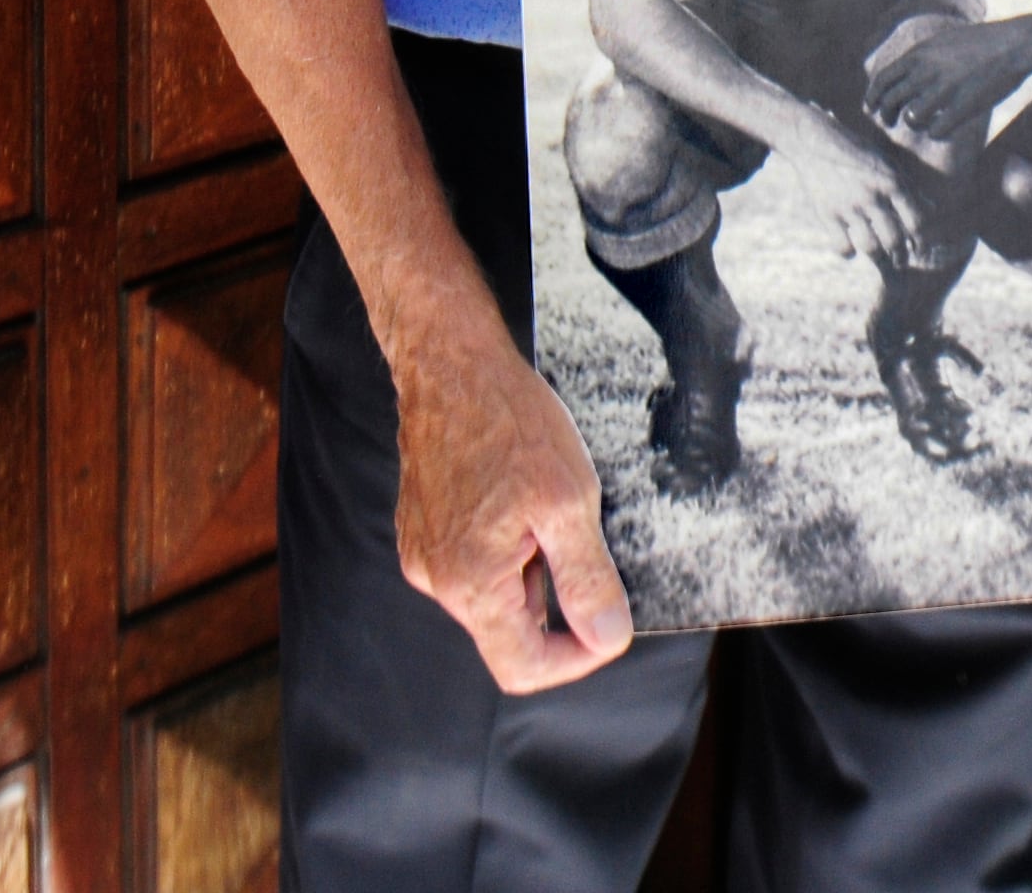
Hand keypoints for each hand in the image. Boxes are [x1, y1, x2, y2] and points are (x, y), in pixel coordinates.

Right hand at [383, 304, 631, 692]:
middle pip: (510, 633)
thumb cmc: (508, 420)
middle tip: (580, 538)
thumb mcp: (569, 500)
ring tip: (547, 506)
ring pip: (495, 597)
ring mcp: (424, 555)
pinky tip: (520, 498)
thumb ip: (587, 579)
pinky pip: (474, 566)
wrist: (452, 364)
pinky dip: (509, 549)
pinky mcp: (423, 532)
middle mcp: (436, 579)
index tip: (608, 624)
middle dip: (557, 600)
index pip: (522, 667)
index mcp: (469, 582)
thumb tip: (607, 638)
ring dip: (534, 569)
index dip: (576, 658)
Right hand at [789, 114, 936, 269]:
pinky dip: (848, 253)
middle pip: (895, 239)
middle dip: (901, 256)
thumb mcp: (886, 164)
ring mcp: (849, 206)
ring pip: (871, 247)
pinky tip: (851, 249)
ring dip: (877, 258)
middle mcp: (873, 196)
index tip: (919, 249)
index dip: (921, 241)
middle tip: (900, 261)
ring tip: (879, 259)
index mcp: (891, 182)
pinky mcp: (827, 213)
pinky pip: (842, 246)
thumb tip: (932, 208)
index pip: (916, 222)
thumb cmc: (856, 150)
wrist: (814, 138)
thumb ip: (909, 188)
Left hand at [862, 12, 1031, 143]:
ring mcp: (945, 89)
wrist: (1015, 43)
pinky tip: (946, 126)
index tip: (871, 108)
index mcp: (920, 54)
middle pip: (891, 102)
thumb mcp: (943, 41)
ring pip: (912, 119)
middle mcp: (927, 71)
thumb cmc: (981, 42)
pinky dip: (937, 132)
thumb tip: (901, 74)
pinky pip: (936, 131)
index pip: (882, 80)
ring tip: (925, 122)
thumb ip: (921, 58)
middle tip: (889, 123)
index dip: (872, 97)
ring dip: (915, 124)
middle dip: (886, 116)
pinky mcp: (964, 106)